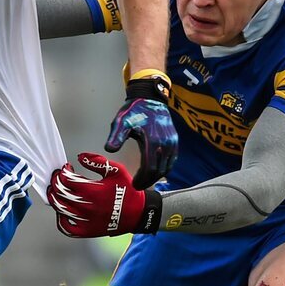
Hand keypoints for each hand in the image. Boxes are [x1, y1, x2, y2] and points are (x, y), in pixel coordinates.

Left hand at [47, 153, 161, 237]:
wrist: (139, 213)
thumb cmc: (128, 191)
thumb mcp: (116, 170)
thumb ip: (97, 161)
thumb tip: (80, 156)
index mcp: (92, 191)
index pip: (66, 180)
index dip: (63, 172)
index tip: (67, 168)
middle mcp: (85, 206)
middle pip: (60, 193)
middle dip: (56, 182)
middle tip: (58, 177)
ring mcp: (85, 220)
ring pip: (60, 209)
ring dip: (55, 198)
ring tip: (56, 191)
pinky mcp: (87, 231)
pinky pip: (66, 227)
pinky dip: (60, 218)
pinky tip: (62, 211)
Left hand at [105, 72, 177, 188]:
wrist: (150, 99)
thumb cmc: (134, 111)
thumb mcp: (121, 121)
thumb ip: (116, 136)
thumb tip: (109, 149)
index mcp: (153, 141)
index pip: (149, 168)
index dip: (142, 179)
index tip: (134, 184)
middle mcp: (165, 144)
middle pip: (159, 171)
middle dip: (148, 181)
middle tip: (139, 186)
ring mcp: (172, 143)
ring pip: (167, 167)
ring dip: (156, 176)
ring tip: (145, 181)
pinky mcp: (175, 141)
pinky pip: (172, 160)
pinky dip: (164, 169)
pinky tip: (155, 171)